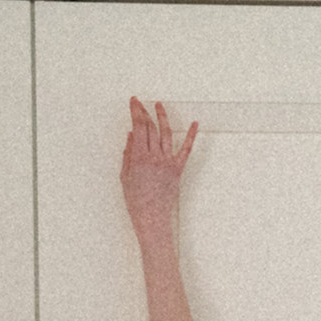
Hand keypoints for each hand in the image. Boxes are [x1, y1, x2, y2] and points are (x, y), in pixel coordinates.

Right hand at [121, 97, 196, 239]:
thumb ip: (128, 153)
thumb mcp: (125, 176)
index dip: (136, 111)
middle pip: (151, 127)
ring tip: (159, 106)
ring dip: (162, 117)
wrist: (152, 219)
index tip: (134, 101)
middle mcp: (154, 157)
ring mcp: (167, 162)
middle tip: (141, 104)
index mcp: (139, 158)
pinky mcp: (177, 169)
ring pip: (166, 133)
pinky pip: (186, 149)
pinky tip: (195, 124)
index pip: (138, 127)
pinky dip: (191, 135)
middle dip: (145, 112)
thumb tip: (131, 134)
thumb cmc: (136, 202)